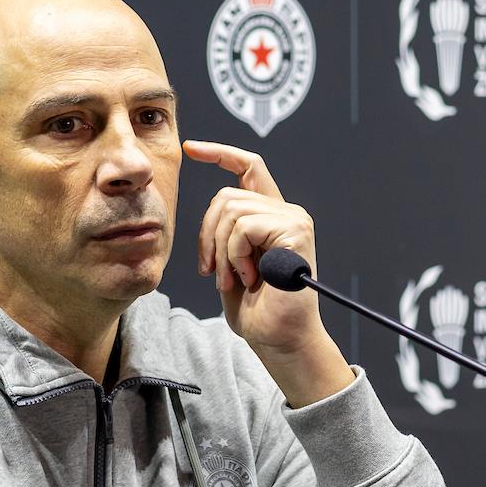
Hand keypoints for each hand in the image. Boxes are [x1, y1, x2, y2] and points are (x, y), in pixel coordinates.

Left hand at [184, 140, 352, 405]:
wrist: (278, 338)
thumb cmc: (256, 311)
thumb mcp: (228, 265)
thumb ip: (223, 234)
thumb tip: (209, 214)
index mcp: (270, 216)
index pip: (248, 168)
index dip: (219, 153)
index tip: (190, 148)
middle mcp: (286, 211)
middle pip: (225, 196)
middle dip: (208, 235)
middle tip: (213, 272)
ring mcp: (293, 219)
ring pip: (232, 212)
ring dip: (222, 252)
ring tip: (235, 279)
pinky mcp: (295, 230)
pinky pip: (244, 227)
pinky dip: (235, 255)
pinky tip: (250, 277)